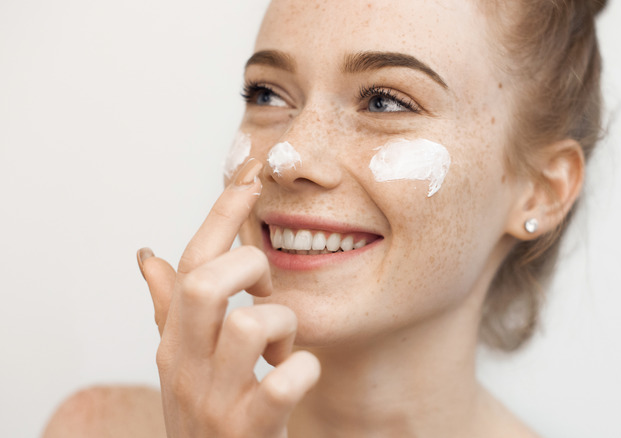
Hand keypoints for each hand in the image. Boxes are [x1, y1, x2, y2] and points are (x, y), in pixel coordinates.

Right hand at [136, 158, 320, 437]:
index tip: (251, 179)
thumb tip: (148, 254)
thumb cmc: (206, 417)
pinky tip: (298, 375)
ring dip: (283, 324)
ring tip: (284, 346)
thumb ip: (169, 310)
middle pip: (206, 283)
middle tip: (268, 288)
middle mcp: (185, 367)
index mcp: (173, 343)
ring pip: (250, 323)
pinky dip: (304, 369)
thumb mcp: (181, 363)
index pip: (190, 263)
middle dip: (249, 266)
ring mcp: (216, 400)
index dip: (221, 215)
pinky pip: (284, 381)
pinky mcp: (249, 430)